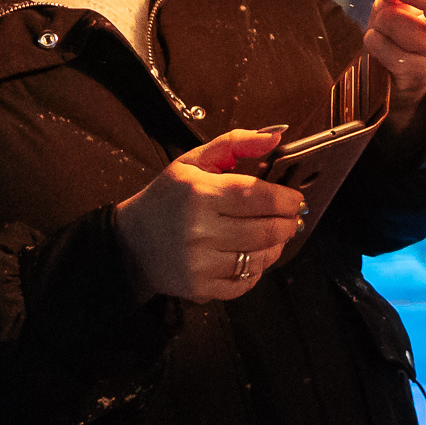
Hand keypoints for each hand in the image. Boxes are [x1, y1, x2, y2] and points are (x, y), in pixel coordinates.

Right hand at [114, 128, 303, 302]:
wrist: (131, 243)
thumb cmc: (168, 198)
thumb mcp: (194, 162)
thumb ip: (235, 143)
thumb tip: (276, 136)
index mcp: (199, 194)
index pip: (258, 196)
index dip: (286, 199)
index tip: (294, 199)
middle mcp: (199, 230)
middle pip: (265, 230)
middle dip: (288, 223)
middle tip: (291, 217)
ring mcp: (199, 263)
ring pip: (259, 258)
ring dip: (277, 246)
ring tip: (274, 235)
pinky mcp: (200, 287)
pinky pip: (245, 282)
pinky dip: (258, 269)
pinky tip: (253, 255)